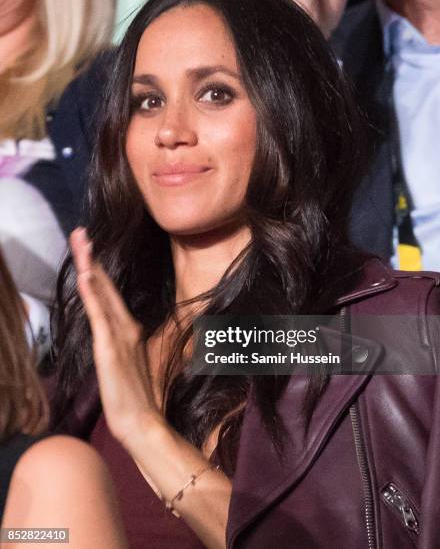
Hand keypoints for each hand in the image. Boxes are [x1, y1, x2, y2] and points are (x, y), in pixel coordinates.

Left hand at [70, 227, 160, 450]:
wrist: (143, 422)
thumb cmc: (135, 396)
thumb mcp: (127, 363)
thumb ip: (121, 343)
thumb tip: (115, 332)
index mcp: (129, 329)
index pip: (109, 293)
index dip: (97, 268)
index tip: (88, 247)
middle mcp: (126, 326)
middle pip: (105, 286)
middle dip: (91, 257)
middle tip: (80, 232)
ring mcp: (119, 336)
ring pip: (102, 295)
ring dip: (91, 266)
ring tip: (82, 243)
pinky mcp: (110, 348)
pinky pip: (100, 316)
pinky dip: (93, 295)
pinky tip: (87, 276)